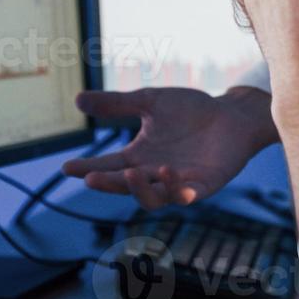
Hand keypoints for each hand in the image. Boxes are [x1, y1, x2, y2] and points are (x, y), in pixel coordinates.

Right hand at [60, 87, 275, 209]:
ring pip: (154, 198)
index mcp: (140, 157)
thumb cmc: (192, 110)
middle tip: (90, 177)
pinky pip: (188, 196)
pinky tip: (169, 177)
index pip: (108, 165)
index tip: (67, 167)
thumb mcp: (149, 102)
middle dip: (108, 184)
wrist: (231, 115)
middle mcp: (155, 174)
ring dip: (140, 189)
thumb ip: (117, 104)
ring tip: (130, 172)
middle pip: (126, 186)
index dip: (88, 168)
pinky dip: (179, 192)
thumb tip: (78, 99)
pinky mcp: (204, 185)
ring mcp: (179, 183)